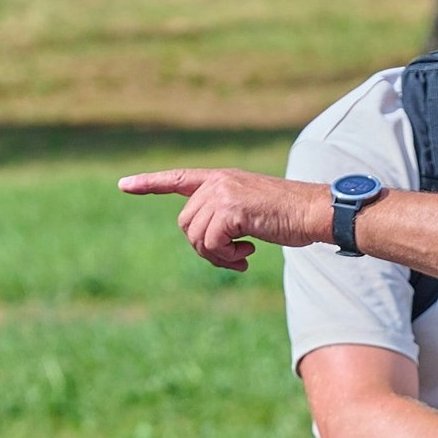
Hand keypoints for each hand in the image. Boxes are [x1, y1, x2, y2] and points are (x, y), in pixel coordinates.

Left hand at [118, 167, 329, 273]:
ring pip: (196, 237)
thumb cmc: (290, 216)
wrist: (314, 212)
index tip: (123, 185)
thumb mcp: (251, 210)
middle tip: (233, 258)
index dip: (149, 183)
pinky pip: (211, 244)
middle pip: (186, 224)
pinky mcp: (231, 210)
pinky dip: (226, 257)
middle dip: (204, 248)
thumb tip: (204, 241)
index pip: (178, 178)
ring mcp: (223, 194)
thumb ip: (225, 215)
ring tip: (241, 258)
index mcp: (221, 179)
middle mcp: (217, 182)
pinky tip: (248, 255)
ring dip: (216, 257)